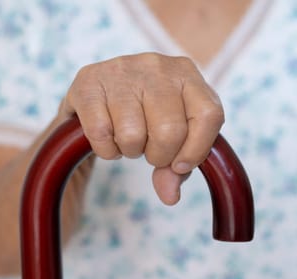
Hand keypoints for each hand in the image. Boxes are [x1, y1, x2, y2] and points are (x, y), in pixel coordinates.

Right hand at [59, 53, 223, 204]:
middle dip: (159, 155)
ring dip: (130, 151)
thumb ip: (178, 169)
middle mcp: (157, 65)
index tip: (180, 164)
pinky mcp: (88, 82)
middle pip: (170, 131)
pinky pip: (101, 134)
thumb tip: (169, 195)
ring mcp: (121, 70)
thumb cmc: (144, 117)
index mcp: (187, 73)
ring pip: (133, 136)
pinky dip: (105, 149)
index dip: (197, 150)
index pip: (209, 116)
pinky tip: (107, 136)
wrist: (97, 98)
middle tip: (148, 150)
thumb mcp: (173, 137)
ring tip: (127, 137)